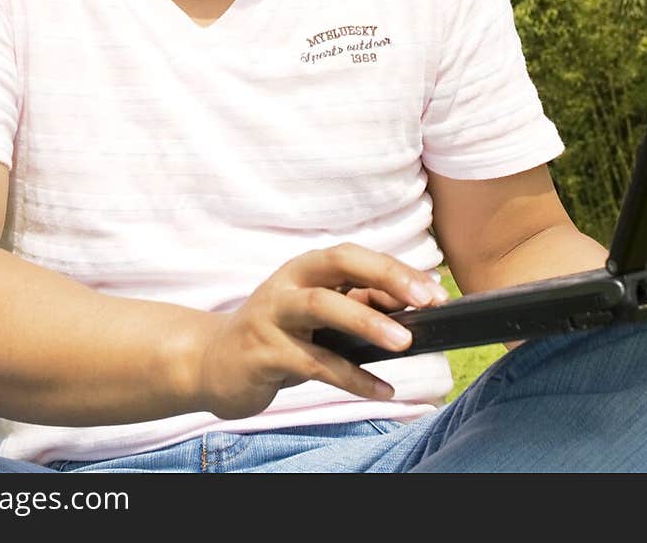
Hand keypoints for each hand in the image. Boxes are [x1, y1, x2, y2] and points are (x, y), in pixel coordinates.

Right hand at [194, 242, 448, 420]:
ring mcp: (273, 315)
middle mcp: (288, 283)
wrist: (212, 361)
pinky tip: (382, 390)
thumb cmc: (276, 333)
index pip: (354, 255)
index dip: (395, 269)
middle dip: (385, 277)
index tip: (434, 290)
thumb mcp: (315, 313)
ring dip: (367, 322)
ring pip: (322, 306)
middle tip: (425, 301)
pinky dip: (352, 378)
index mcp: (304, 268)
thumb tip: (408, 302)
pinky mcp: (264, 353)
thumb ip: (355, 302)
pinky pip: (314, 363)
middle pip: (339, 264)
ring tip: (405, 343)